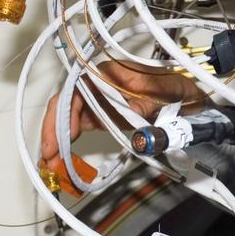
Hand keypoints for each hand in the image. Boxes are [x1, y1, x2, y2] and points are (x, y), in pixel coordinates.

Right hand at [39, 60, 203, 173]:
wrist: (185, 97)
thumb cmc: (172, 88)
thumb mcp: (158, 95)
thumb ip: (137, 105)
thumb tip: (119, 116)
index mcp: (107, 72)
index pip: (74, 90)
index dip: (62, 114)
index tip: (61, 138)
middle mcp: (96, 83)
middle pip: (65, 104)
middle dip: (54, 131)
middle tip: (49, 158)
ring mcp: (97, 98)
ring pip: (68, 116)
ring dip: (58, 139)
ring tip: (52, 163)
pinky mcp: (101, 112)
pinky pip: (79, 125)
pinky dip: (69, 141)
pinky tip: (63, 157)